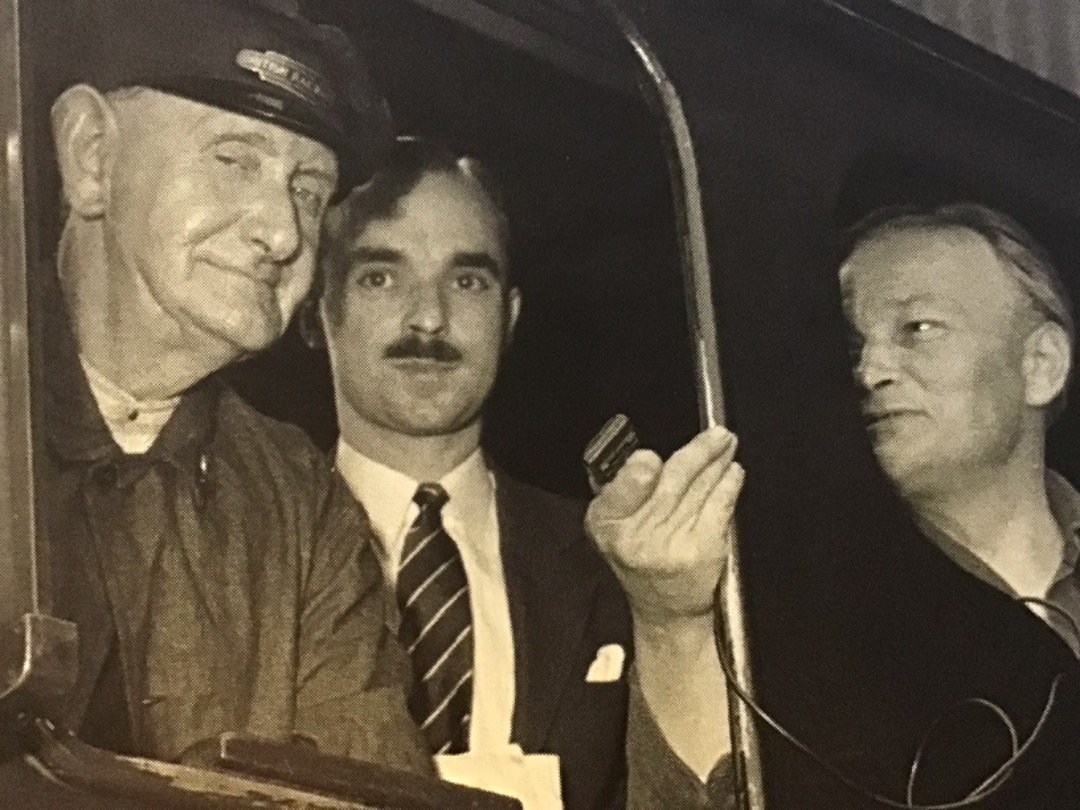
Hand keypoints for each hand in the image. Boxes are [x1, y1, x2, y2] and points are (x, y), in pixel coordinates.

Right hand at [586, 426, 744, 626]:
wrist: (665, 608)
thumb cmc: (640, 558)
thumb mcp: (611, 527)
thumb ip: (621, 490)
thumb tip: (647, 453)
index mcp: (607, 523)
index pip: (623, 487)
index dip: (640, 469)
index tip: (652, 457)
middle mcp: (637, 535)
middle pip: (672, 479)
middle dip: (699, 451)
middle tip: (717, 433)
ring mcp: (672, 543)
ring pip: (699, 488)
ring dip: (718, 461)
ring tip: (726, 445)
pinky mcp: (702, 550)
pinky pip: (719, 506)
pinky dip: (729, 485)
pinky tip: (733, 473)